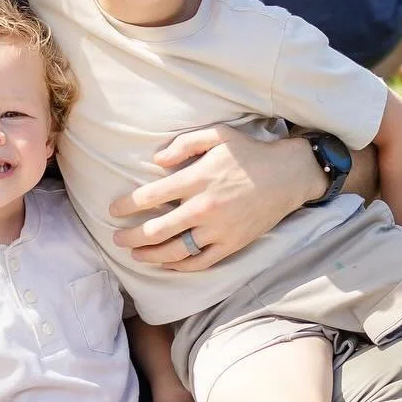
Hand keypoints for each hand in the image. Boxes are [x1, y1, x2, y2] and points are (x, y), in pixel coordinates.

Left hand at [109, 125, 318, 270]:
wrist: (288, 175)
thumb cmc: (249, 152)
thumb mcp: (217, 135)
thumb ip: (183, 144)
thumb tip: (156, 161)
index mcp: (196, 179)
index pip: (149, 197)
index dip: (126, 206)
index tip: (113, 210)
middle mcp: (204, 208)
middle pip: (156, 230)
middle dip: (130, 237)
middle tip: (116, 238)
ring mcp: (218, 230)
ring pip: (175, 251)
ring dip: (150, 255)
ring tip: (135, 255)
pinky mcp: (232, 244)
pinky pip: (201, 262)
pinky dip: (180, 266)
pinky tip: (167, 264)